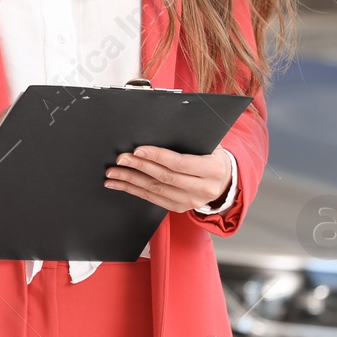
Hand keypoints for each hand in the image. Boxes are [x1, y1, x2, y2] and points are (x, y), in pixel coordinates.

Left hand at [104, 145, 230, 213]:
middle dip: (139, 167)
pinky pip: (152, 198)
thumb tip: (161, 128)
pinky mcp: (179, 208)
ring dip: (131, 180)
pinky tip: (120, 184)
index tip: (138, 150)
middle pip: (164, 177)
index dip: (157, 156)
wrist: (223, 180)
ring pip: (155, 190)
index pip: (180, 163)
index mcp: (212, 169)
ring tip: (113, 172)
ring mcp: (191, 202)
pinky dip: (134, 190)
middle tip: (120, 159)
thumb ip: (191, 137)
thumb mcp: (210, 143)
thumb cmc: (212, 155)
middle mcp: (203, 189)